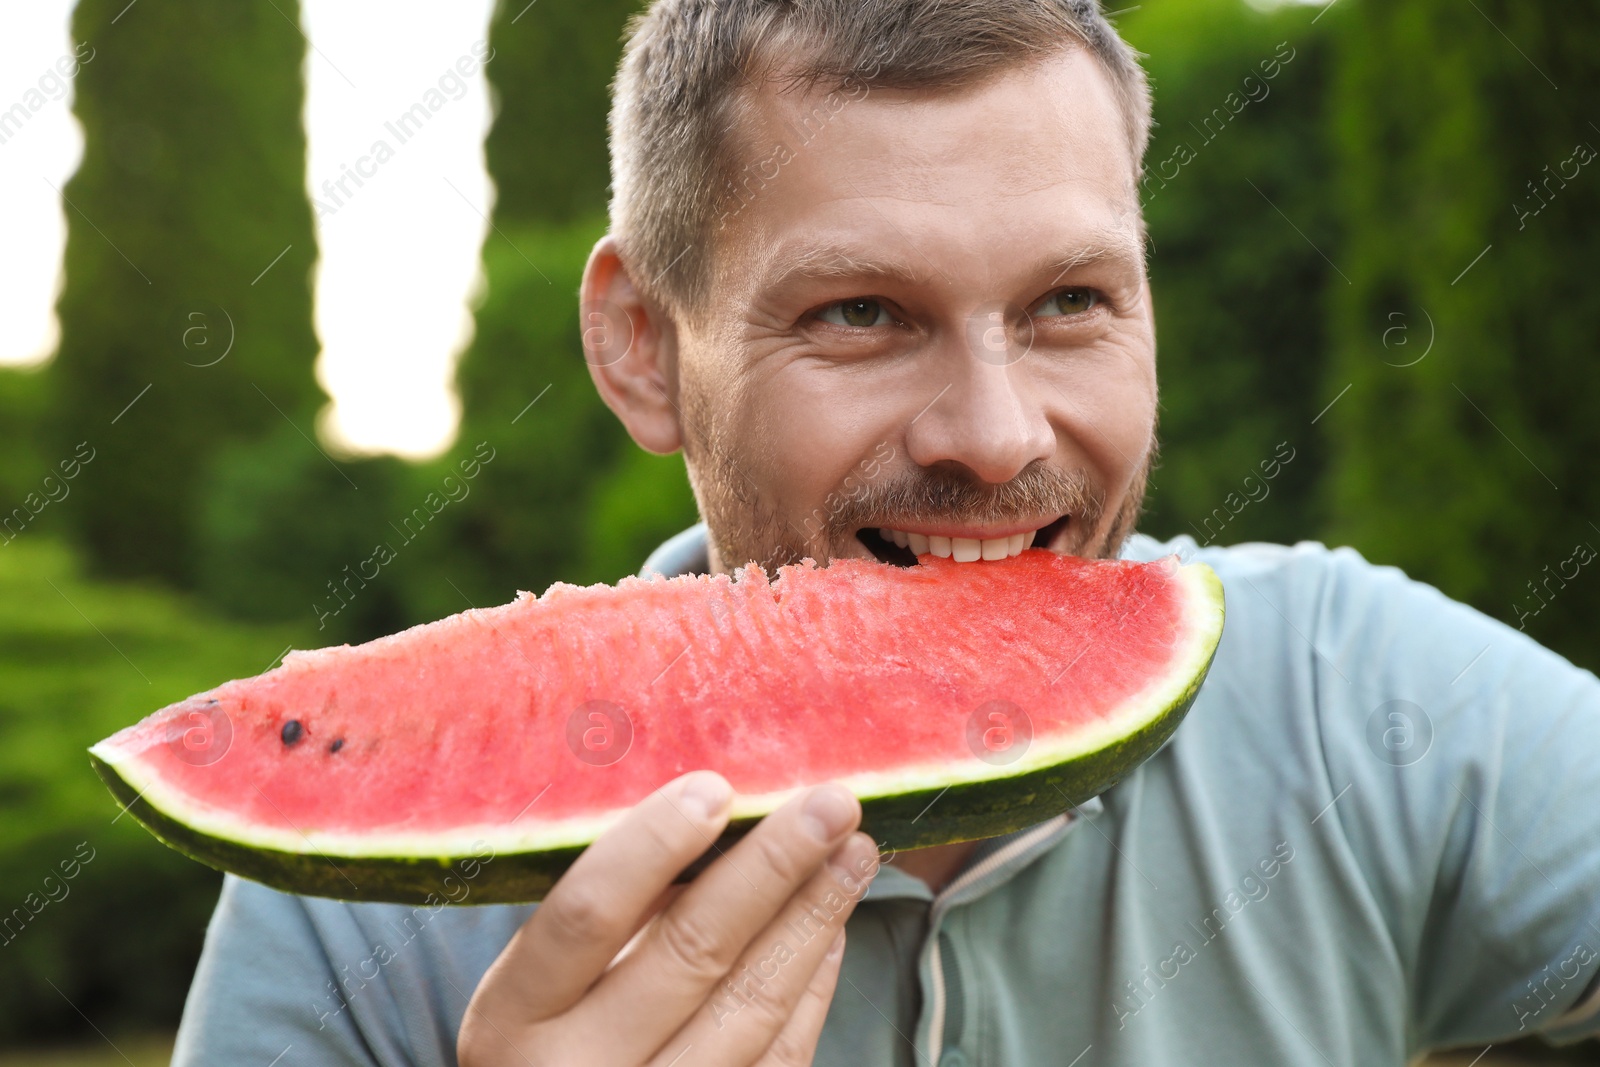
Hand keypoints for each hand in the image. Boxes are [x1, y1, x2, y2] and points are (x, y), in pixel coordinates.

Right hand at [458, 771, 879, 1065]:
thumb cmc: (540, 1043)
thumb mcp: (530, 985)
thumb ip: (603, 917)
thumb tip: (708, 815)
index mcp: (514, 1017)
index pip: (588, 914)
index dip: (654, 845)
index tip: (716, 788)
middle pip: (694, 951)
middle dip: (773, 866)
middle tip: (831, 802)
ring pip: (752, 1005)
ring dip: (812, 918)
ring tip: (850, 854)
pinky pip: (780, 1057)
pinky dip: (812, 985)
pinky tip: (830, 928)